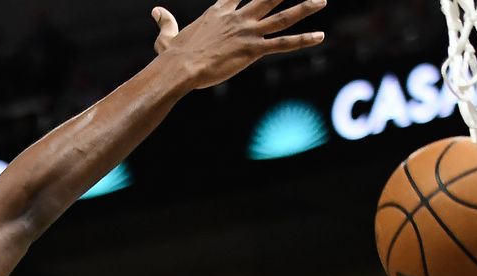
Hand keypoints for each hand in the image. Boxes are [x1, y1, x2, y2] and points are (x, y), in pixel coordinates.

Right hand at [151, 0, 329, 89]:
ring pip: (281, 16)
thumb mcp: (166, 36)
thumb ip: (165, 22)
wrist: (180, 67)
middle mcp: (237, 17)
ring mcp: (247, 32)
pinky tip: (320, 37)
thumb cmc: (173, 56)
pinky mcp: (253, 49)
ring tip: (321, 0)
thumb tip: (155, 11)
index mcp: (219, 12)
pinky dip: (302, 40)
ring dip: (303, 7)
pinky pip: (283, 43)